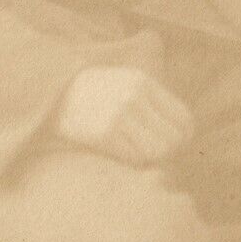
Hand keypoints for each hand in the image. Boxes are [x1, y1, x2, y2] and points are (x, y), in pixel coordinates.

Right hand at [51, 66, 195, 167]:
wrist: (56, 95)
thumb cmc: (98, 93)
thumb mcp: (128, 81)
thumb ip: (155, 99)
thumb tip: (184, 132)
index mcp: (144, 82)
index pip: (184, 119)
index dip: (184, 137)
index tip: (175, 143)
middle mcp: (134, 96)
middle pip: (173, 139)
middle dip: (169, 151)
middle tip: (156, 152)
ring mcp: (119, 114)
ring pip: (156, 152)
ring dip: (150, 158)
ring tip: (140, 152)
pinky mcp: (104, 133)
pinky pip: (135, 158)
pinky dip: (133, 160)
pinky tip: (122, 152)